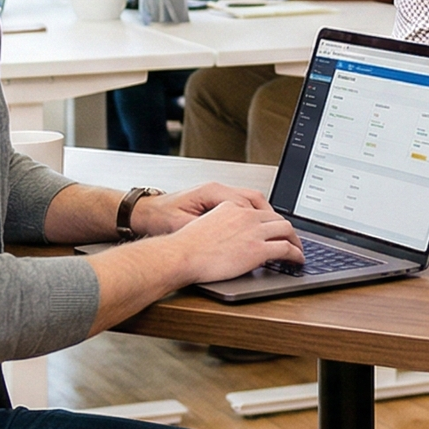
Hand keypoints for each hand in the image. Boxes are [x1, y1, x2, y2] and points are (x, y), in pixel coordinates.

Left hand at [128, 183, 273, 236]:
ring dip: (264, 216)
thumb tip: (231, 238)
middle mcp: (218, 190)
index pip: (248, 204)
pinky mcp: (214, 201)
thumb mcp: (184, 226)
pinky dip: (254, 216)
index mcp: (212, 192)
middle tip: (285, 235)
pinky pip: (242, 204)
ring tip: (276, 233)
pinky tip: (257, 229)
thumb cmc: (159, 218)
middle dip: (272, 217)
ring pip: (251, 200)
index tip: (275, 236)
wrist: (143, 213)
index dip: (263, 222)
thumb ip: (210, 230)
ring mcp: (217, 194)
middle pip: (256, 199)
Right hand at [163, 199, 301, 285]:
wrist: (182, 255)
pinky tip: (297, 260)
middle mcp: (246, 216)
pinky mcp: (258, 249)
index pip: (260, 211)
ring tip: (299, 250)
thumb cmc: (186, 247)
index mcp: (232, 207)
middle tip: (292, 240)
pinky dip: (296, 254)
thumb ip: (223, 226)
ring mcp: (254, 232)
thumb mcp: (206, 226)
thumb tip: (232, 238)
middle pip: (277, 218)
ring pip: (286, 231)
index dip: (272, 221)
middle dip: (288, 230)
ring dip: (296, 241)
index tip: (276, 229)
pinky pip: (286, 249)